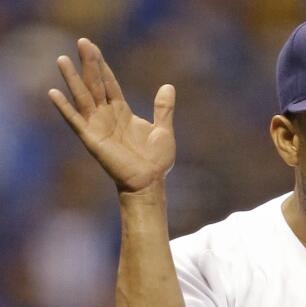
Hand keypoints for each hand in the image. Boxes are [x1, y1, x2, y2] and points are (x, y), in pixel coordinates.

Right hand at [48, 38, 175, 192]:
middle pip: (95, 84)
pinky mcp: (92, 139)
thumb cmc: (156, 160)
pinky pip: (75, 120)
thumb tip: (168, 86)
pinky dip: (64, 107)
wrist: (150, 182)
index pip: (109, 84)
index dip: (102, 66)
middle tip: (81, 41)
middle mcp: (107, 116)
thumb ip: (163, 108)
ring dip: (73, 79)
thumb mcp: (164, 130)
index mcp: (122, 112)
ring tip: (62, 59)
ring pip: (83, 97)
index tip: (93, 48)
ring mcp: (98, 126)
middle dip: (88, 64)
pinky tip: (53, 92)